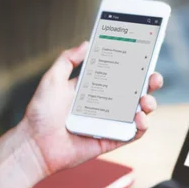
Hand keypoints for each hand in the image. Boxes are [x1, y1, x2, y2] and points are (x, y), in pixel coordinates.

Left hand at [20, 41, 163, 174]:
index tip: (145, 56)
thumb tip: (87, 43)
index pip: (120, 74)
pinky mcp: (111, 140)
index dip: (134, 66)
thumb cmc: (40, 114)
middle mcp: (105, 105)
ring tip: (145, 101)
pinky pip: (133, 134)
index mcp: (94, 89)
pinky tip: (140, 118)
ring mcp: (110, 123)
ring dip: (149, 105)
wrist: (34, 144)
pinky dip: (142, 127)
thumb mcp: (52, 79)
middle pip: (135, 92)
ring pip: (139, 112)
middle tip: (154, 78)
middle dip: (149, 83)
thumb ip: (68, 60)